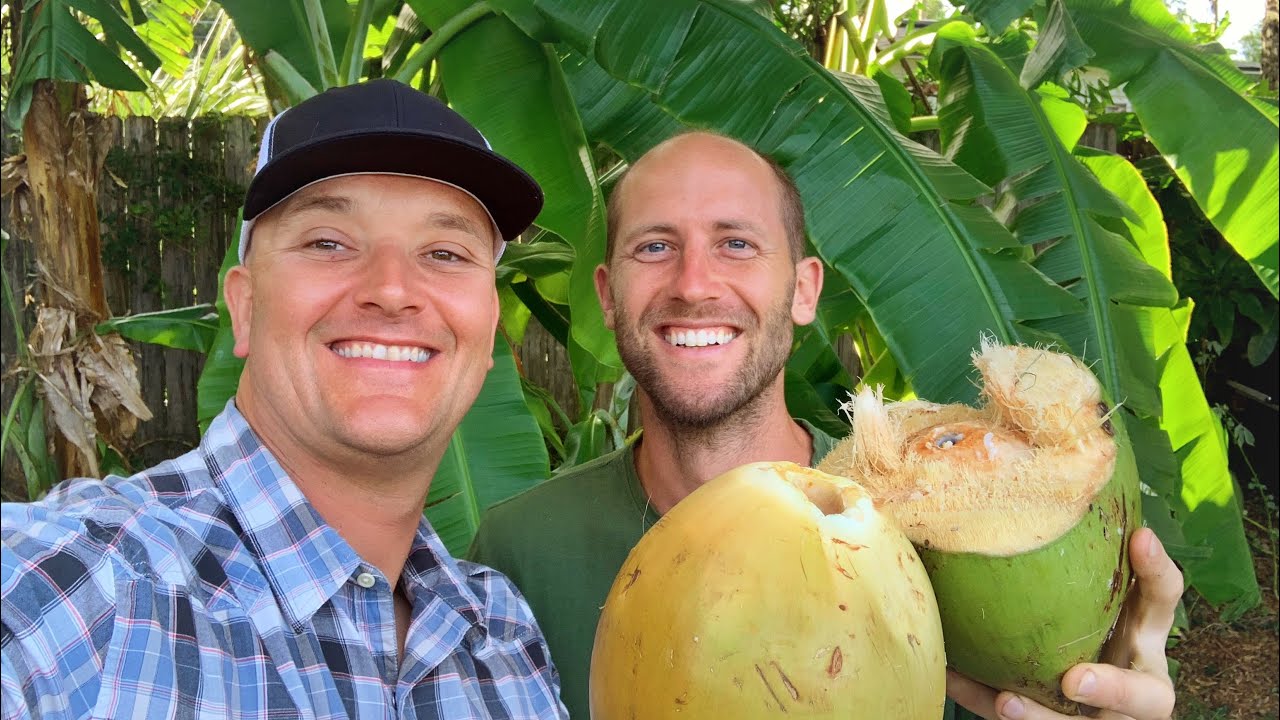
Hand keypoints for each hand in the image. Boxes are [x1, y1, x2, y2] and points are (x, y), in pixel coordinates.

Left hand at [947, 527, 1182, 718]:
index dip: (1157, 571)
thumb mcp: (1089, 594)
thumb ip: (1075, 563)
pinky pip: (1022, 719)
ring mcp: (1104, 716)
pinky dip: (982, 699)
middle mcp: (1134, 679)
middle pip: (1146, 696)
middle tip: (1074, 680)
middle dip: (1113, 689)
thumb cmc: (1080, 622)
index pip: (1162, 601)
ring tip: (1008, 701)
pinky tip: (949, 676)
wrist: (1075, 690)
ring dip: (1043, 716)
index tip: (1139, 535)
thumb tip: (1005, 497)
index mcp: (1143, 637)